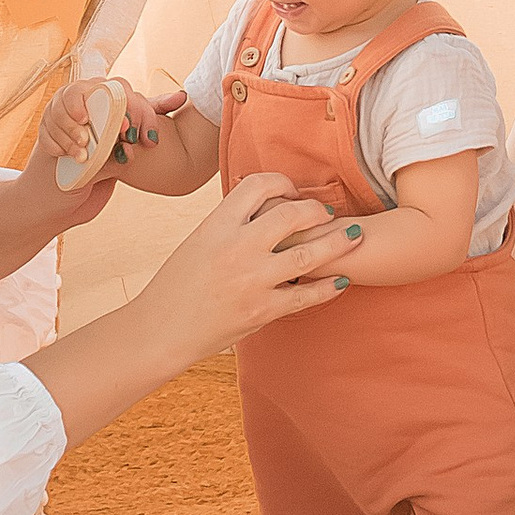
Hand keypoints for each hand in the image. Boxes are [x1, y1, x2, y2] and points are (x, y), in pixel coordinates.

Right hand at [140, 171, 357, 363]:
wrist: (160, 331)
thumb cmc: (175, 287)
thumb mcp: (197, 242)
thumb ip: (229, 225)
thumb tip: (260, 208)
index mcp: (216, 225)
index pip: (258, 185)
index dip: (281, 183)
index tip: (291, 193)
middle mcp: (237, 247)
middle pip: (292, 214)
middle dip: (316, 211)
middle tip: (328, 214)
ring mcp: (252, 280)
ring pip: (309, 253)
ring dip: (337, 243)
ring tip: (354, 236)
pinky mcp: (262, 310)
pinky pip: (306, 296)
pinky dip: (328, 287)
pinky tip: (341, 281)